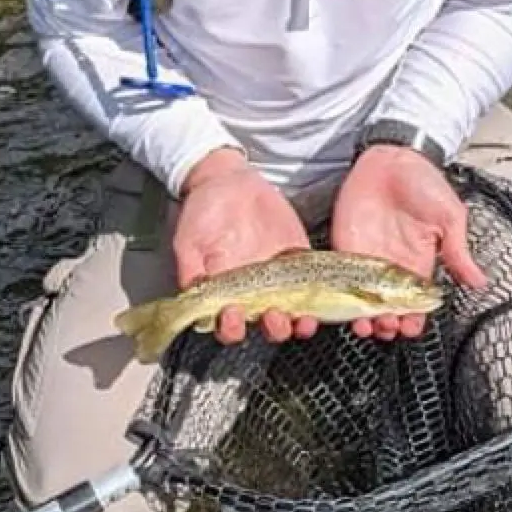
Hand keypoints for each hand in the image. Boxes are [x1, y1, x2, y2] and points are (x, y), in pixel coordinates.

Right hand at [173, 149, 318, 344]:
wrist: (228, 182)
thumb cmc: (202, 213)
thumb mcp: (187, 241)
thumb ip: (190, 271)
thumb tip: (193, 297)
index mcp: (225, 293)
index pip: (229, 326)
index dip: (231, 329)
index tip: (232, 316)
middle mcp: (254, 293)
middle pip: (266, 325)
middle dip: (272, 328)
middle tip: (272, 317)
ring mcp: (279, 280)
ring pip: (293, 312)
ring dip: (299, 322)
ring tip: (302, 318)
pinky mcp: (299, 260)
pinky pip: (314, 284)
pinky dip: (321, 294)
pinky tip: (324, 294)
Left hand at [330, 145, 487, 338]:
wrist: (393, 157)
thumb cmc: (425, 183)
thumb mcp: (450, 217)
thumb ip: (459, 252)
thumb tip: (480, 283)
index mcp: (418, 265)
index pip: (415, 304)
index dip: (414, 320)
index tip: (412, 329)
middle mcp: (391, 268)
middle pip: (387, 309)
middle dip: (388, 325)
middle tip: (389, 328)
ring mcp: (366, 260)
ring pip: (362, 302)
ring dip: (365, 320)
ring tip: (367, 328)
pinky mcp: (344, 249)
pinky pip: (340, 281)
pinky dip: (341, 299)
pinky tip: (345, 312)